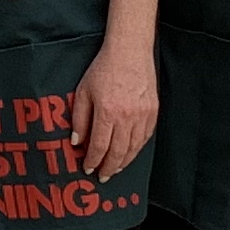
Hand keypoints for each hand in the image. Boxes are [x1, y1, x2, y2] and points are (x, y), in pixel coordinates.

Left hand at [67, 39, 159, 180]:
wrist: (129, 52)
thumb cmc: (103, 69)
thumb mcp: (83, 92)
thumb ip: (80, 119)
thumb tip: (77, 142)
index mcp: (107, 112)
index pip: (99, 146)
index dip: (93, 161)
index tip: (88, 168)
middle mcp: (127, 116)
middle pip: (118, 152)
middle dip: (109, 167)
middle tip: (102, 177)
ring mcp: (143, 115)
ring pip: (134, 148)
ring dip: (124, 162)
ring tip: (114, 169)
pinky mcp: (153, 111)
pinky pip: (145, 137)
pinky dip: (136, 149)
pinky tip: (129, 153)